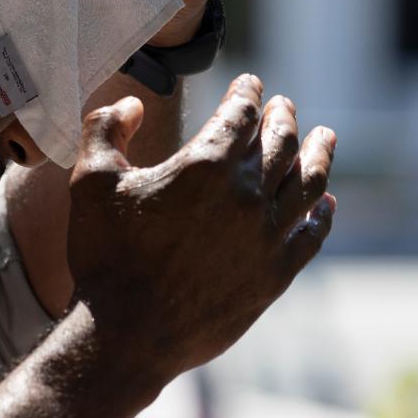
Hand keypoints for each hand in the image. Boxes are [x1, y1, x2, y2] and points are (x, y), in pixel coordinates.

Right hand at [66, 73, 335, 381]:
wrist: (127, 335)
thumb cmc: (105, 255)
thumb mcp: (90, 181)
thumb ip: (105, 128)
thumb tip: (131, 105)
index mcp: (205, 165)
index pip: (240, 112)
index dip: (247, 91)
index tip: (251, 82)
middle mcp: (247, 195)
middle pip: (280, 141)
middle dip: (283, 117)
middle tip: (285, 105)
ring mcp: (267, 237)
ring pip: (307, 182)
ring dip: (319, 154)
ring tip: (326, 136)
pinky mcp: (275, 275)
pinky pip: (311, 235)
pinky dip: (322, 214)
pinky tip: (325, 203)